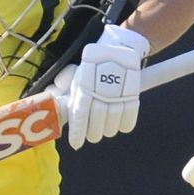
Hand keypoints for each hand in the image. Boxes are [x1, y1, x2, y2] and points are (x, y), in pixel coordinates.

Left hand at [61, 23, 148, 149]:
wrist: (117, 50)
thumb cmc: (92, 68)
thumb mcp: (78, 78)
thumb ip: (71, 97)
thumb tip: (61, 114)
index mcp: (84, 87)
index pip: (80, 114)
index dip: (78, 132)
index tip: (76, 144)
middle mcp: (100, 91)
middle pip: (97, 120)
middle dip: (94, 134)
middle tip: (93, 137)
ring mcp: (118, 93)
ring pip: (113, 122)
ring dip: (108, 130)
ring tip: (105, 131)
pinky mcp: (132, 93)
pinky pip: (129, 116)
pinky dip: (124, 125)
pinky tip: (119, 126)